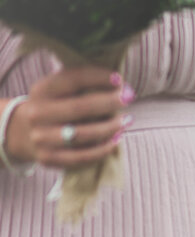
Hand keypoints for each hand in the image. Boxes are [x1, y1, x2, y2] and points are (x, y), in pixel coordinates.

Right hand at [5, 67, 132, 167]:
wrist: (22, 133)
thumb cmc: (54, 107)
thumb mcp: (57, 90)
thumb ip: (80, 85)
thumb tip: (118, 83)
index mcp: (41, 91)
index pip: (72, 80)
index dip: (97, 78)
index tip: (119, 79)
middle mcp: (37, 113)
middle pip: (80, 107)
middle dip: (109, 102)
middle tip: (130, 97)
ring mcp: (41, 138)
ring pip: (82, 134)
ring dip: (110, 127)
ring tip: (127, 120)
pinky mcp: (49, 158)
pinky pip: (82, 157)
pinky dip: (103, 149)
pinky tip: (116, 140)